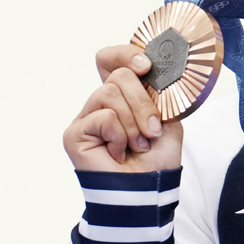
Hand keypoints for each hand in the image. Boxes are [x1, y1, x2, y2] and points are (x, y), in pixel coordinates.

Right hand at [62, 45, 183, 172]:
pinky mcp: (75, 134)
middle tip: (152, 130)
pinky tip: (118, 152)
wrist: (149, 189)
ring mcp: (86, 118)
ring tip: (137, 144)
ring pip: (111, 94)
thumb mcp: (167, 117)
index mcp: (123, 97)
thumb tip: (147, 68)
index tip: (146, 66)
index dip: (125, 54)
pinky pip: (103, 117)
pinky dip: (120, 135)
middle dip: (143, 103)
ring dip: (134, 122)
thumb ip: (157, 91)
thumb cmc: (157, 158)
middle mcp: (101, 104)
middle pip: (119, 75)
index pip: (111, 60)